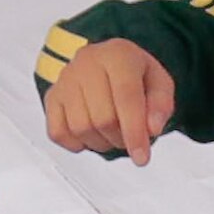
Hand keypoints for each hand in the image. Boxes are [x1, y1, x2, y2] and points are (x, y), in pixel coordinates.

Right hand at [41, 38, 178, 162]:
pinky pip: (58, 133)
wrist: (108, 63)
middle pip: (103, 118)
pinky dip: (76, 144)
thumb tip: (152, 130)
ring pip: (80, 128)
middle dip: (120, 139)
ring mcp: (65, 79)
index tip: (142, 158)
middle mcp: (87, 62)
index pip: (126, 98)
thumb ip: (161, 106)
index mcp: (118, 54)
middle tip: (130, 138)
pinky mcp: (52, 96)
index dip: (134, 132)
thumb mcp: (160, 84)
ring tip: (113, 134)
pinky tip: (91, 135)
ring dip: (101, 143)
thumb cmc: (135, 75)